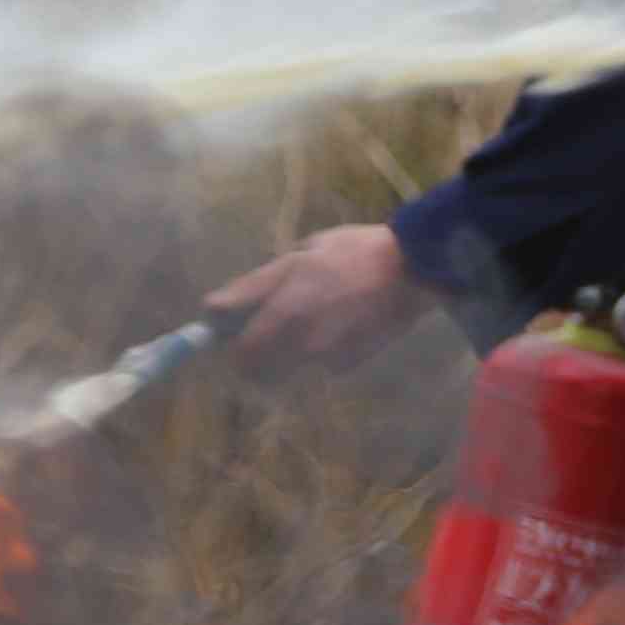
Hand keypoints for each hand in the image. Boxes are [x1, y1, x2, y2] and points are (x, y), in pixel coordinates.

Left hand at [208, 221, 421, 364]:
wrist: (411, 270)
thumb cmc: (351, 252)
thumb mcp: (298, 256)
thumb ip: (255, 286)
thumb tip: (213, 309)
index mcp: (284, 308)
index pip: (238, 349)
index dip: (226, 345)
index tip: (226, 334)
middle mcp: (300, 340)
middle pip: (256, 370)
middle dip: (252, 357)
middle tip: (261, 333)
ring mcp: (324, 357)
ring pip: (284, 372)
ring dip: (282, 359)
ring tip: (302, 328)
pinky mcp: (347, 365)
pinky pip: (317, 368)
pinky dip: (316, 357)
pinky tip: (333, 331)